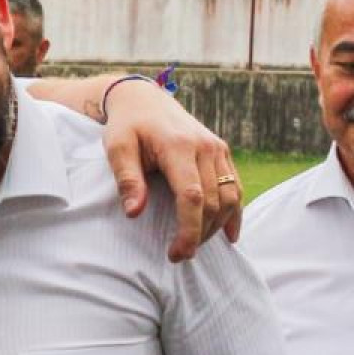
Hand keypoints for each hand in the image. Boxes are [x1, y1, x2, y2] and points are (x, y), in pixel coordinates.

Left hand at [100, 81, 241, 261]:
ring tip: (195, 245)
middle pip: (214, 201)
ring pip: (230, 196)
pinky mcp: (221, 151)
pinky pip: (236, 186)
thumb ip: (127, 179)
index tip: (177, 253)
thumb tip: (134, 213)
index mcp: (179, 146)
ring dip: (216, 226)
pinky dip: (235, 212)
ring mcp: (217, 148)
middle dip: (199, 234)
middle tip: (179, 255)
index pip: (192, 196)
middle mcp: (205, 147)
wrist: (144, 99)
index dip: (188, 229)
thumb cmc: (127, 126)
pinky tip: (229, 234)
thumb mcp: (117, 148)